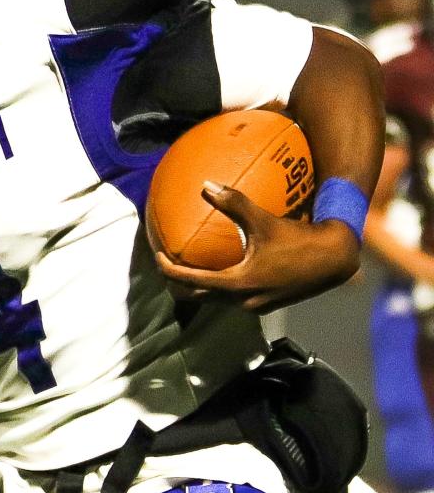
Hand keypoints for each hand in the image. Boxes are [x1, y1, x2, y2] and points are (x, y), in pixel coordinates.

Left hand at [155, 182, 360, 312]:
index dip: (169, 270)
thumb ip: (233, 203)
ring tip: (186, 267)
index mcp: (238, 284)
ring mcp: (255, 307)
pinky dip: (218, 287)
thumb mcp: (263, 220)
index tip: (157, 256)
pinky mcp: (265, 305)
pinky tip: (219, 268)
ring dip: (198, 288)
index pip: (190, 282)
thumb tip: (206, 186)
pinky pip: (232, 299)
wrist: (335, 259)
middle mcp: (243, 302)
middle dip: (177, 284)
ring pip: (215, 301)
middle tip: (166, 265)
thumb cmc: (299, 239)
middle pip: (197, 298)